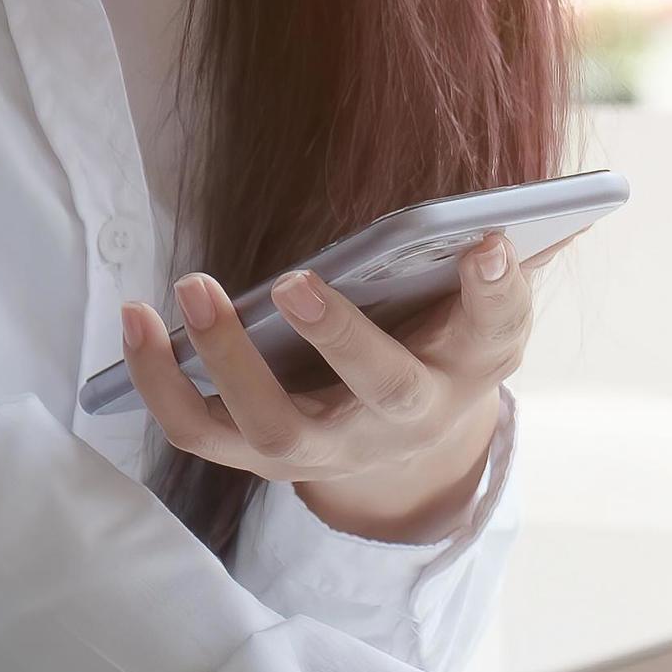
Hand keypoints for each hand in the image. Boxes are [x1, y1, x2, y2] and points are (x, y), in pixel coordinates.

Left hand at [120, 230, 552, 542]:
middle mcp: (400, 421)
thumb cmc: (443, 350)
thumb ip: (500, 271)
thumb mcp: (484, 311)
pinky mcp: (260, 455)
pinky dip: (158, 380)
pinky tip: (133, 317)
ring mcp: (326, 449)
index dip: (496, 290)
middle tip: (296, 280)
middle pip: (379, 390)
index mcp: (467, 370)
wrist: (404, 447)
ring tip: (192, 286)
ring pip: (273, 427)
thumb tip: (537, 215)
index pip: (495, 328)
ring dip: (226, 360)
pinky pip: (199, 430)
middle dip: (340, 339)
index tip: (490, 240)